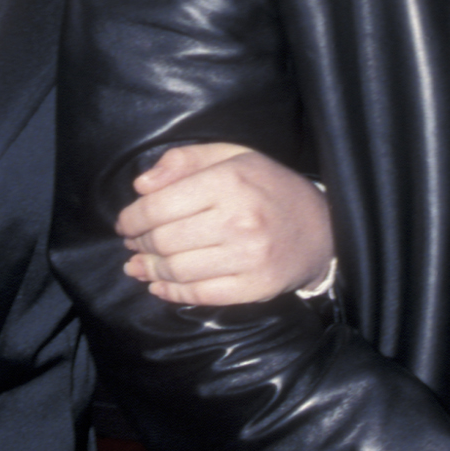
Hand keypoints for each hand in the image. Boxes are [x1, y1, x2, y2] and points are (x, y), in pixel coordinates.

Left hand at [118, 143, 331, 305]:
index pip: (159, 206)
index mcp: (230, 181)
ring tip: (139, 265)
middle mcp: (239, 219)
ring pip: (176, 270)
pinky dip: (171, 293)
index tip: (125, 223)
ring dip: (149, 270)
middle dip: (138, 244)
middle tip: (133, 243)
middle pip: (163, 240)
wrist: (323, 228)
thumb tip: (141, 187)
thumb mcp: (233, 156)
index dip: (132, 218)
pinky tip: (159, 286)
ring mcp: (248, 258)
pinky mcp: (255, 287)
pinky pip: (199, 294)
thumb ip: (185, 161)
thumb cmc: (270, 187)